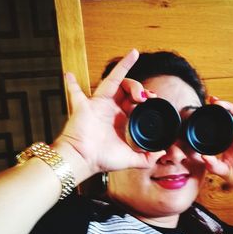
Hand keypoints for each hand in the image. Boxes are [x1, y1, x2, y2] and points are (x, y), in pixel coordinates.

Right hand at [55, 49, 164, 178]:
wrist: (84, 161)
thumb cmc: (103, 160)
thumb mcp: (131, 159)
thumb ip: (148, 158)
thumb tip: (162, 152)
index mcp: (122, 119)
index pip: (135, 100)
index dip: (146, 96)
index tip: (154, 99)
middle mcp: (111, 109)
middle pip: (127, 88)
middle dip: (139, 87)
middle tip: (147, 97)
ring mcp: (98, 105)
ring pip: (112, 81)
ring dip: (125, 73)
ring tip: (138, 91)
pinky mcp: (85, 105)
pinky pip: (76, 91)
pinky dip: (72, 83)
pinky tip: (70, 74)